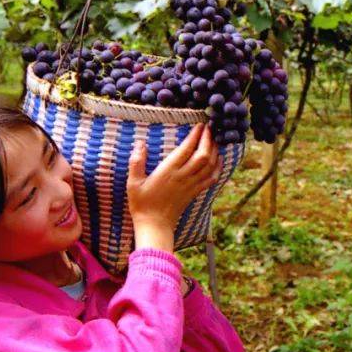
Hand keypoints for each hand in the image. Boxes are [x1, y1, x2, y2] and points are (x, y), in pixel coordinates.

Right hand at [127, 123, 219, 252]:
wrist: (155, 225)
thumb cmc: (142, 203)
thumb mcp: (133, 183)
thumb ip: (137, 162)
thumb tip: (140, 143)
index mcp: (168, 172)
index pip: (186, 149)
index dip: (195, 136)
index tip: (200, 125)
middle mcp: (183, 177)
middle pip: (203, 155)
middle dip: (209, 140)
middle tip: (210, 128)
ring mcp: (191, 185)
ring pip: (209, 166)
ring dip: (215, 151)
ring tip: (215, 139)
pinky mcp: (195, 192)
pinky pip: (211, 178)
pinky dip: (218, 167)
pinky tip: (218, 159)